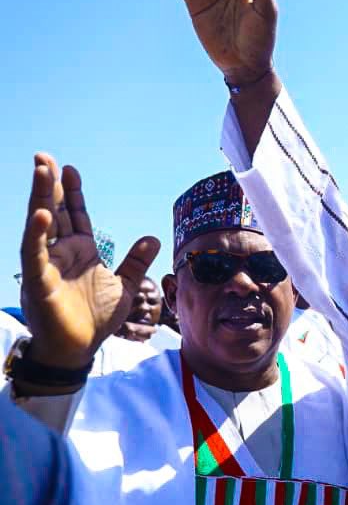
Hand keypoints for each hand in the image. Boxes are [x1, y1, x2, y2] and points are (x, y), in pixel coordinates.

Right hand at [20, 154, 159, 368]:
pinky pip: (36, 253)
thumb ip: (136, 261)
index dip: (73, 192)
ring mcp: (48, 264)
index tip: (70, 168)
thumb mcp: (125, 286)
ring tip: (42, 171)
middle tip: (44, 157)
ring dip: (42, 198)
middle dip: (50, 184)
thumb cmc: (96, 318)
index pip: (76, 214)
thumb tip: (153, 238)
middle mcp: (62, 252)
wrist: (80, 348)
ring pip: (42, 224)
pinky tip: (42, 213)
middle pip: (56, 211)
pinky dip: (37, 233)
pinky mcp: (38, 280)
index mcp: (82, 251)